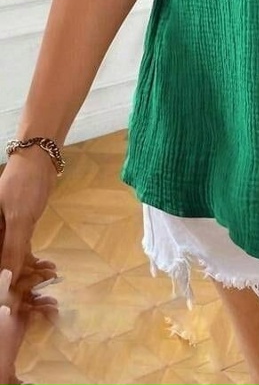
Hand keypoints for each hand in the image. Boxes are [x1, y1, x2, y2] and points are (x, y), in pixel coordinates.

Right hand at [0, 149, 59, 384]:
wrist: (38, 161)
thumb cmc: (23, 184)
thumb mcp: (18, 218)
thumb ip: (12, 248)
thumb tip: (7, 279)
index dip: (3, 283)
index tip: (14, 302)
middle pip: (2, 266)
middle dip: (17, 283)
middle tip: (38, 295)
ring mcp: (1, 235)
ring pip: (12, 262)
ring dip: (29, 273)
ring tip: (50, 278)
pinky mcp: (16, 232)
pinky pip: (21, 253)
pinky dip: (34, 262)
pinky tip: (49, 269)